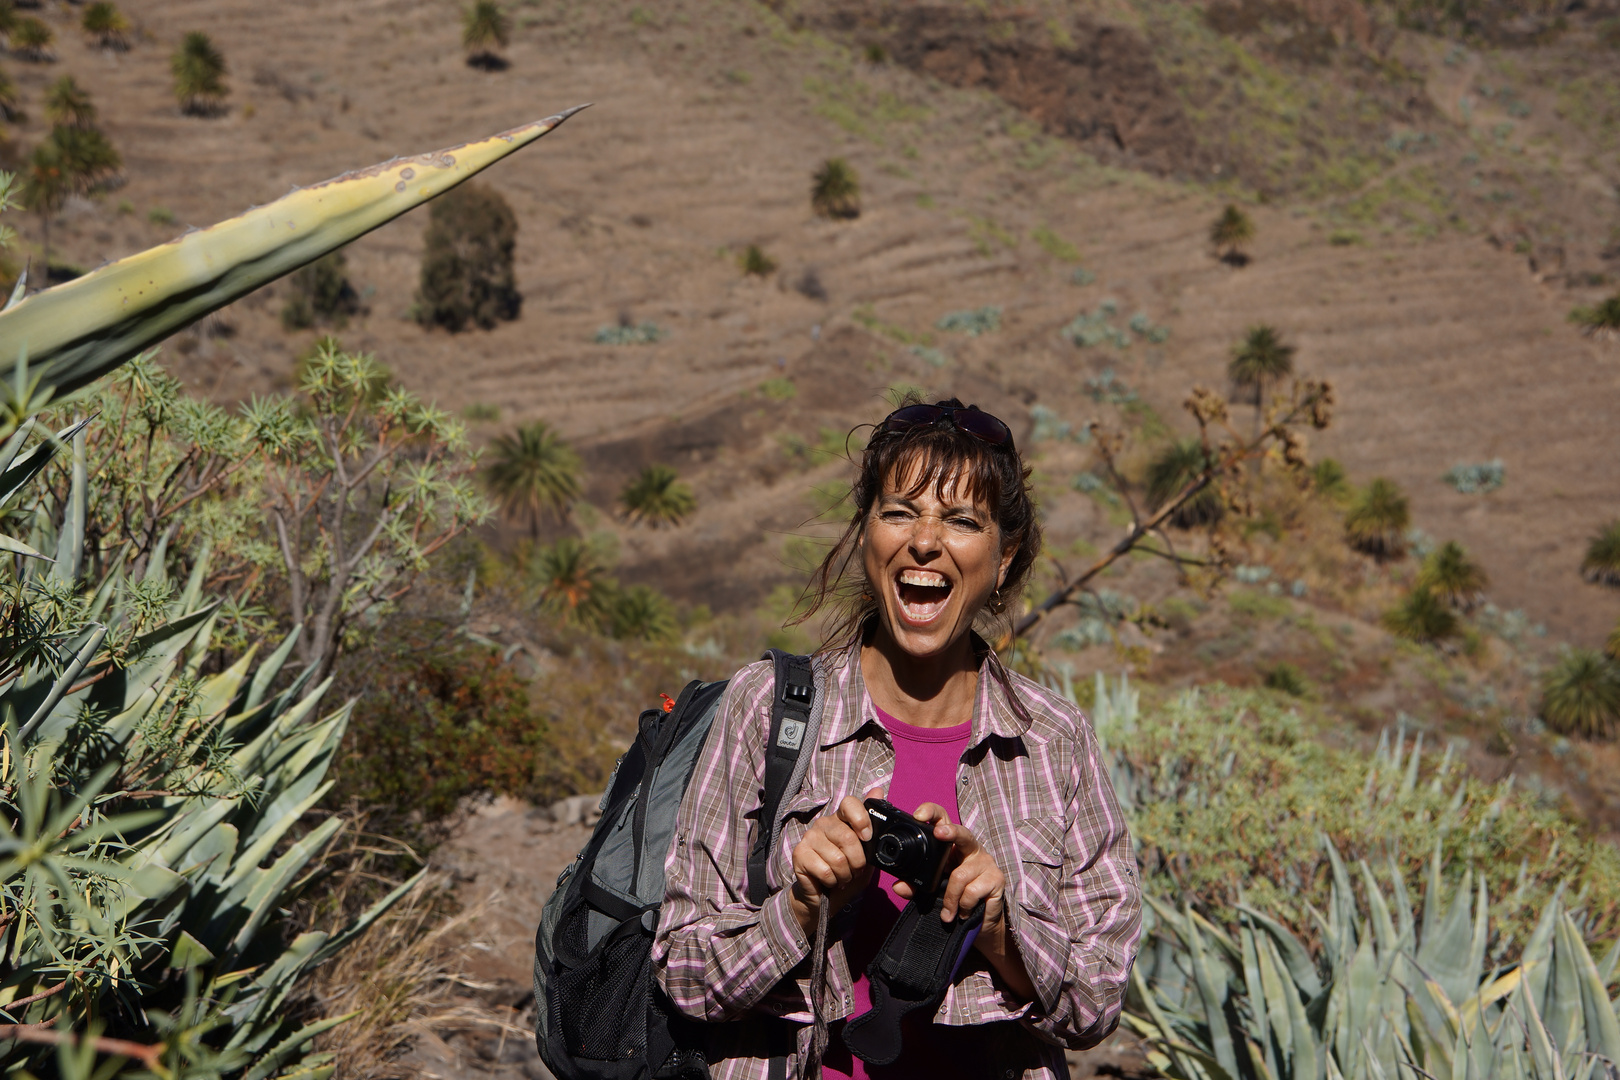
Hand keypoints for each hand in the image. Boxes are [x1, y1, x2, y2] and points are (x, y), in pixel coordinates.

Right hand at [788, 787, 883, 934]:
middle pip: (847, 837)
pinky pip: (825, 871)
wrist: (825, 898)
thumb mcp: (867, 854)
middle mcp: (824, 824)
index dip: (861, 819)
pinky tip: (829, 881)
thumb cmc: (846, 873)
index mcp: (841, 820)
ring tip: (841, 877)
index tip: (867, 837)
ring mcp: (809, 838)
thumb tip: (878, 790)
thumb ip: (874, 828)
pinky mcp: (799, 854)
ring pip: (838, 858)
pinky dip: (833, 881)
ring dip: (845, 875)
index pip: (850, 803)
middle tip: (854, 870)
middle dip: (857, 862)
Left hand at [896, 804, 1036, 1001]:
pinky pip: (971, 892)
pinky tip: (963, 913)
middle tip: (938, 833)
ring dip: (950, 899)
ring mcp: (986, 863)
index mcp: (953, 845)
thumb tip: (898, 887)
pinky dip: (962, 906)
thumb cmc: (955, 898)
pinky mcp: (997, 880)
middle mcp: (971, 849)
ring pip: (959, 875)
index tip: (919, 816)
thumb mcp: (931, 890)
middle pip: (962, 833)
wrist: (980, 924)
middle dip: (950, 832)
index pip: (943, 820)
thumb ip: (915, 886)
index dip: (932, 813)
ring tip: (948, 913)